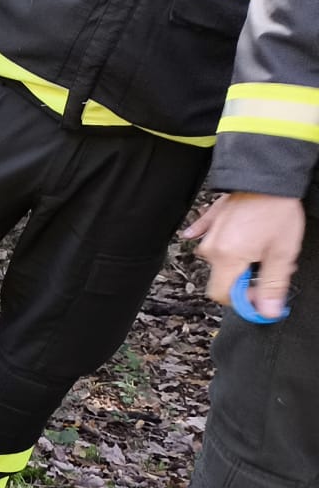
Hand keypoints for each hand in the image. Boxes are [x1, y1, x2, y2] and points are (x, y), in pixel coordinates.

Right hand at [183, 192, 306, 317]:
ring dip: (240, 262)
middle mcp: (211, 249)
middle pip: (223, 278)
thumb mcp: (282, 253)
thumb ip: (272, 286)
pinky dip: (218, 244)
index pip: (222, 295)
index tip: (261, 297)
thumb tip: (266, 312)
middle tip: (271, 267)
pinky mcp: (209, 220)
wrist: (267, 175)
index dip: (243, 301)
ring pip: (221, 260)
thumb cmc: (276, 210)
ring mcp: (207, 234)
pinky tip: (225, 242)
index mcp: (226, 259)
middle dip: (247, 279)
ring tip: (263, 248)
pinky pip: (205, 237)